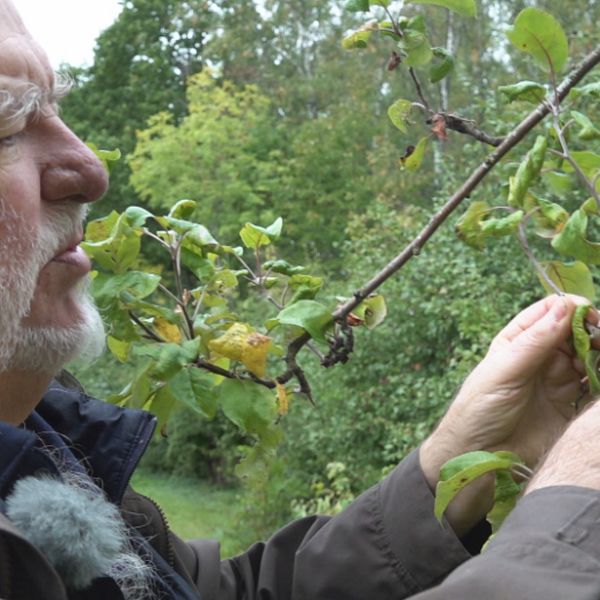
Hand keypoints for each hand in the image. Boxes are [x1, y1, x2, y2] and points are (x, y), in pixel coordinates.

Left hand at [420, 295, 597, 533]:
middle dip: (592, 332)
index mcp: (517, 339)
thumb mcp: (503, 371)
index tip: (590, 313)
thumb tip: (563, 307)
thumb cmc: (479, 409)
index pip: (549, 312)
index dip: (571, 308)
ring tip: (597, 365)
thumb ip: (534, 342)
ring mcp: (556, 378)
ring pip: (588, 357)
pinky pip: (593, 385)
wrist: (480, 455)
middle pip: (575, 332)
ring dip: (598, 356)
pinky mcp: (569, 403)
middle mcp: (539, 355)